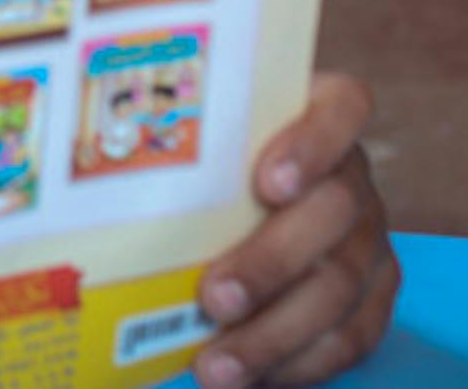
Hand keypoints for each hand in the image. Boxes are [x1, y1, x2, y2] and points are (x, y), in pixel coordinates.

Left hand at [192, 73, 397, 387]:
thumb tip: (93, 187)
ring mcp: (370, 236)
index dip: (312, 143)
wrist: (246, 204)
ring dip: (275, 333)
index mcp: (322, 115)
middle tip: (214, 298)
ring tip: (217, 366)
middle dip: (272, 262)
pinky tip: (250, 378)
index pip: (342, 107)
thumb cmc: (208, 166)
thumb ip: (179, 151)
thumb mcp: (202, 144)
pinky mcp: (374, 295)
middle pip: (334, 212)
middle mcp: (353, 174)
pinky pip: (351, 336)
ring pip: (341, 286)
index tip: (268, 182)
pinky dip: (298, 364)